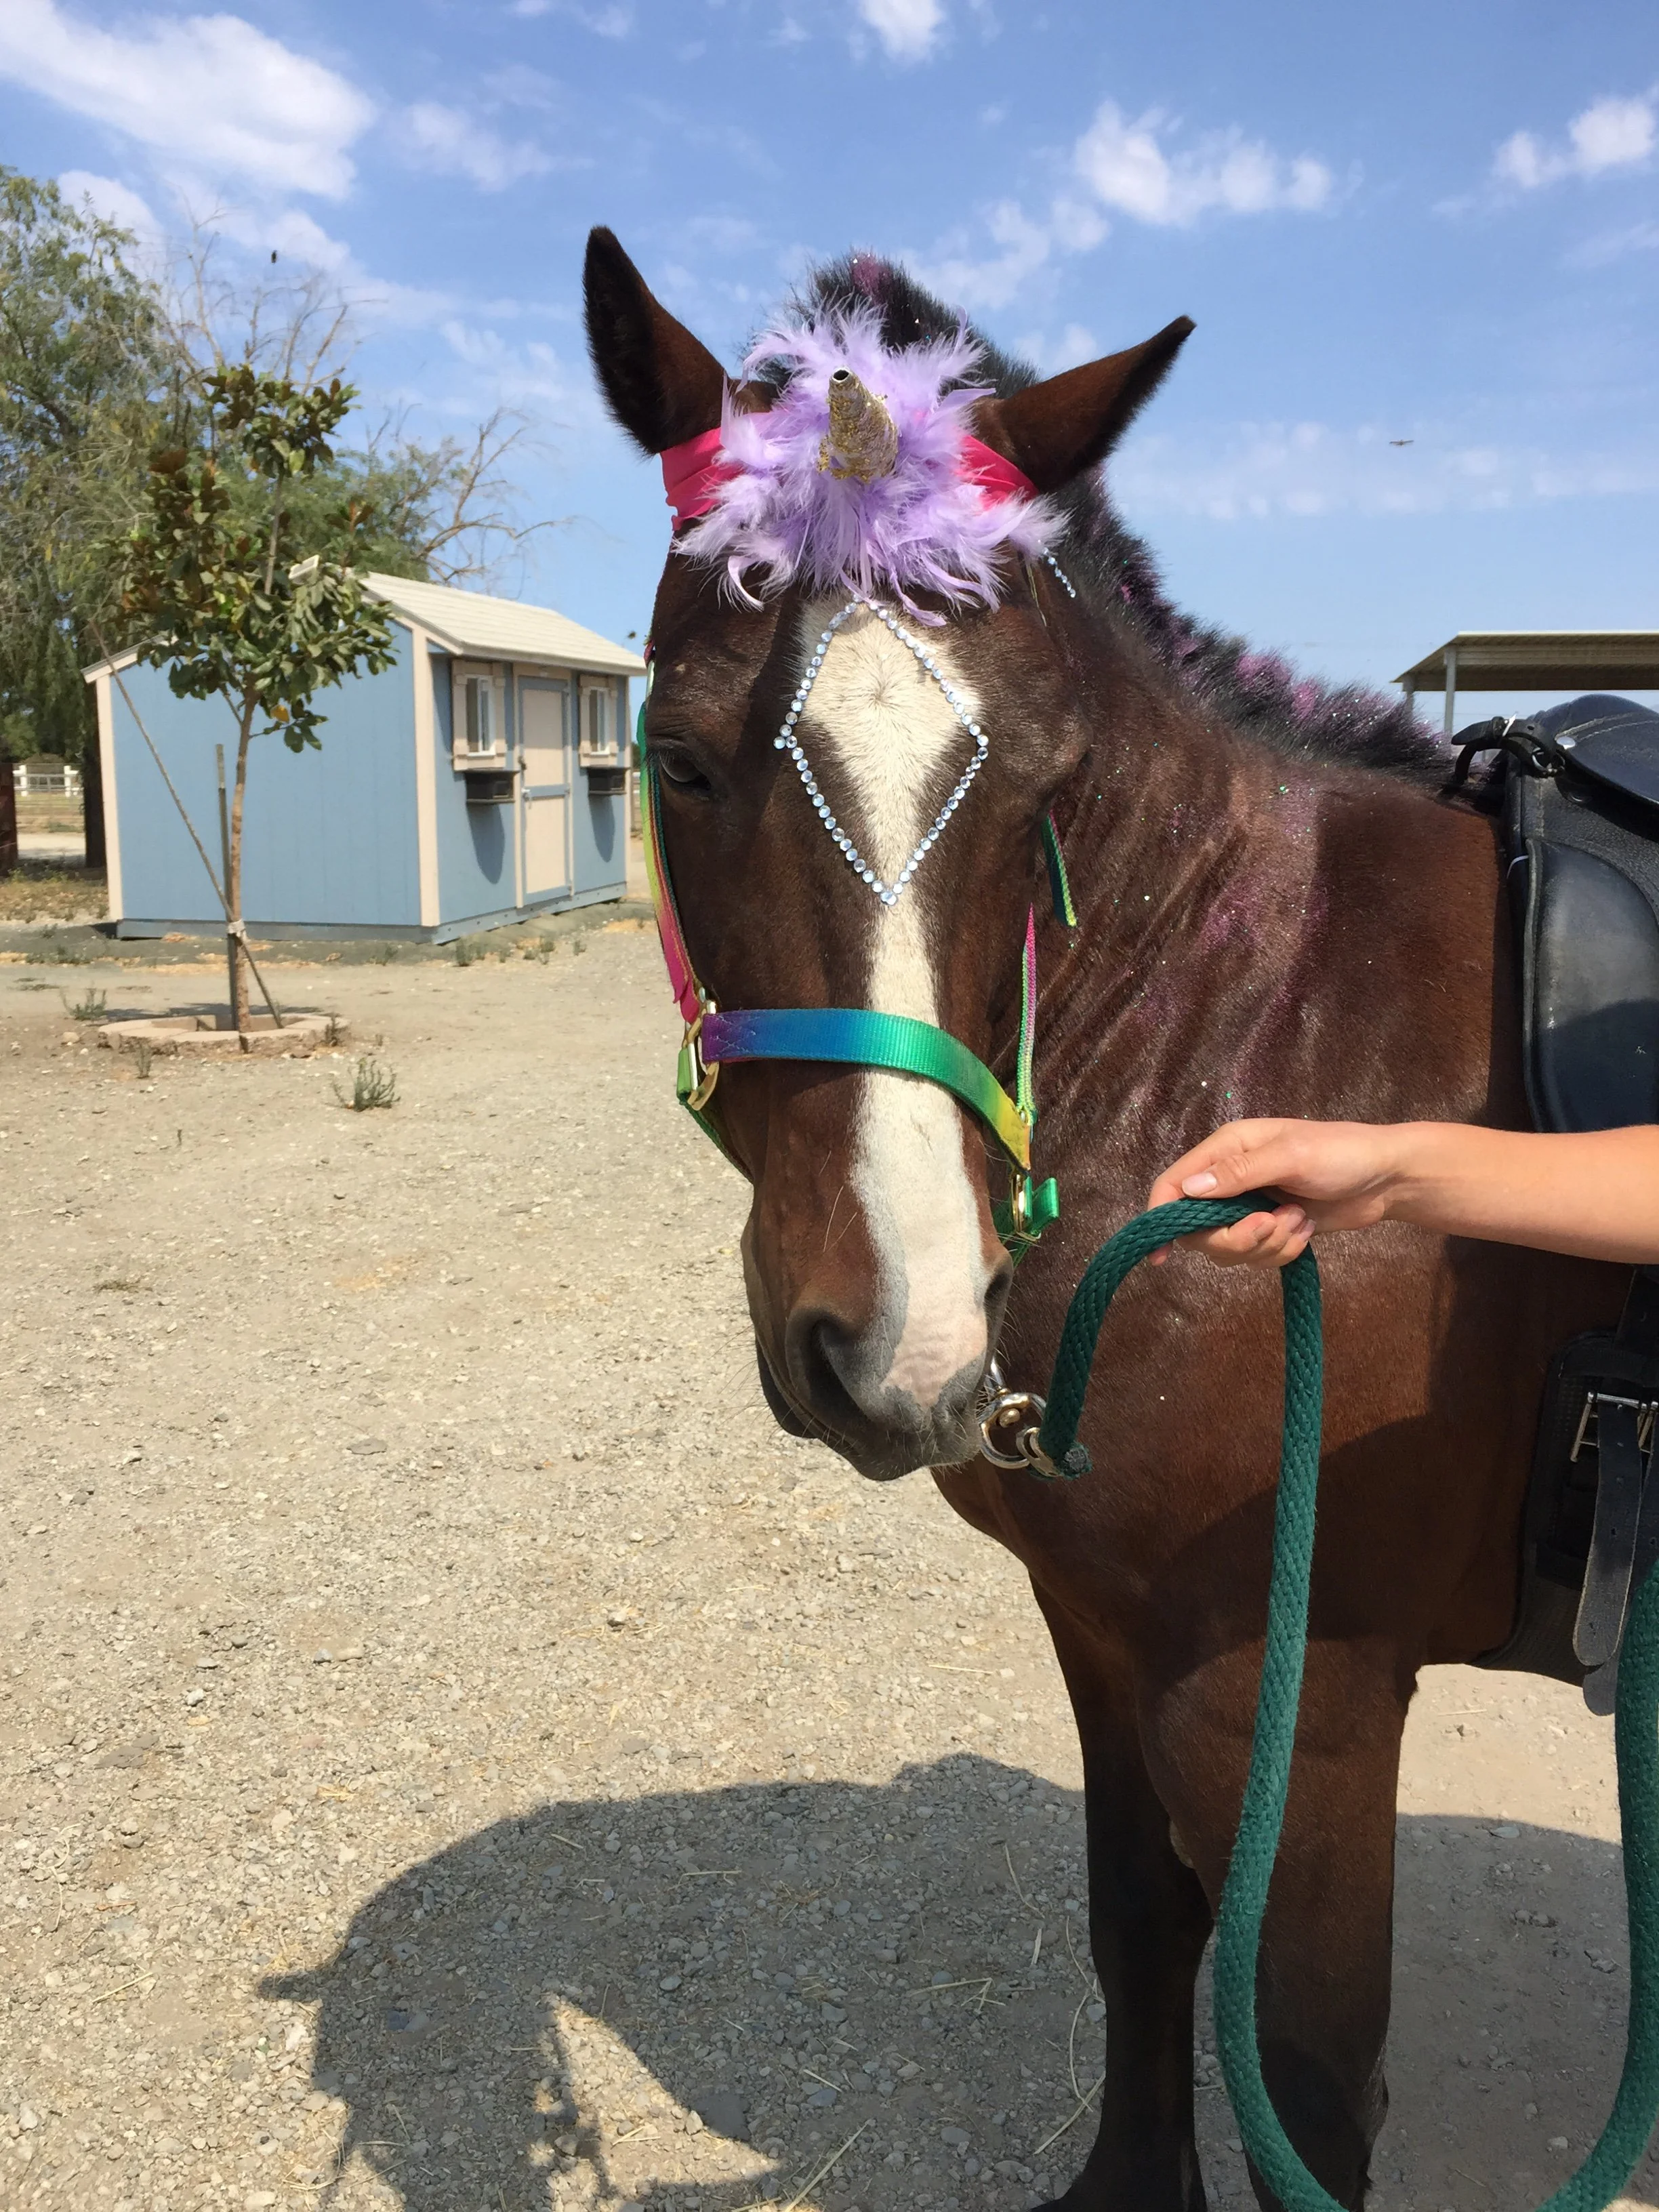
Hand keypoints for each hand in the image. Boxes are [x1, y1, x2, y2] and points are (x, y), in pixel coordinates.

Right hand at [1145, 1118, 1405, 1268]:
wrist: (1388, 1178)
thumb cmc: (1342, 1153)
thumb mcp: (1291, 1156)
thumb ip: (1239, 1174)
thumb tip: (1188, 1190)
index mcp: (1227, 1149)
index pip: (1174, 1184)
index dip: (1161, 1217)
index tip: (1161, 1254)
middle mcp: (1230, 1178)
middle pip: (1198, 1228)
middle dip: (1234, 1238)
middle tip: (1271, 1227)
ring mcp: (1250, 1205)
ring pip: (1228, 1247)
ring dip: (1265, 1245)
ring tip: (1298, 1221)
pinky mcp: (1271, 1228)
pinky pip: (1257, 1256)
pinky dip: (1282, 1251)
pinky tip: (1306, 1229)